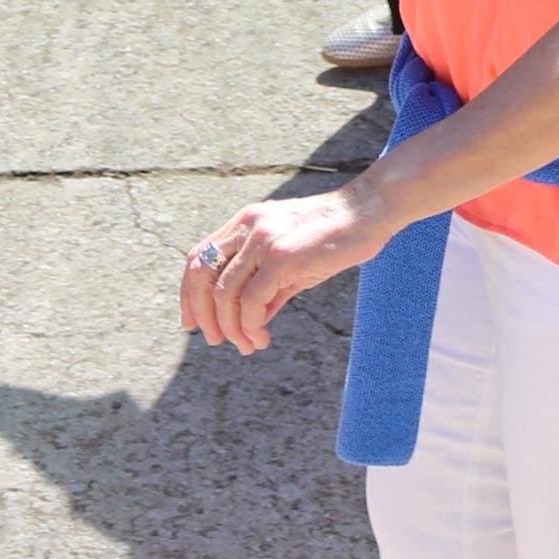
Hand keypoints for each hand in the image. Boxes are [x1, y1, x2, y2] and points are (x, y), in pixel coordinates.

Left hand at [179, 186, 389, 353]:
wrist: (369, 212)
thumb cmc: (334, 238)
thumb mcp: (292, 264)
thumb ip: (267, 289)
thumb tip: (251, 323)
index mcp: (244, 223)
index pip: (198, 258)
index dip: (189, 293)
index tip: (193, 322)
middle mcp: (247, 227)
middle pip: (201, 274)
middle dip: (202, 313)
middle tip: (214, 339)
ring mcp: (263, 239)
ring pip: (225, 294)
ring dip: (231, 328)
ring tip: (247, 345)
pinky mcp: (282, 255)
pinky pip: (252, 301)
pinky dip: (250, 325)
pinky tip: (262, 337)